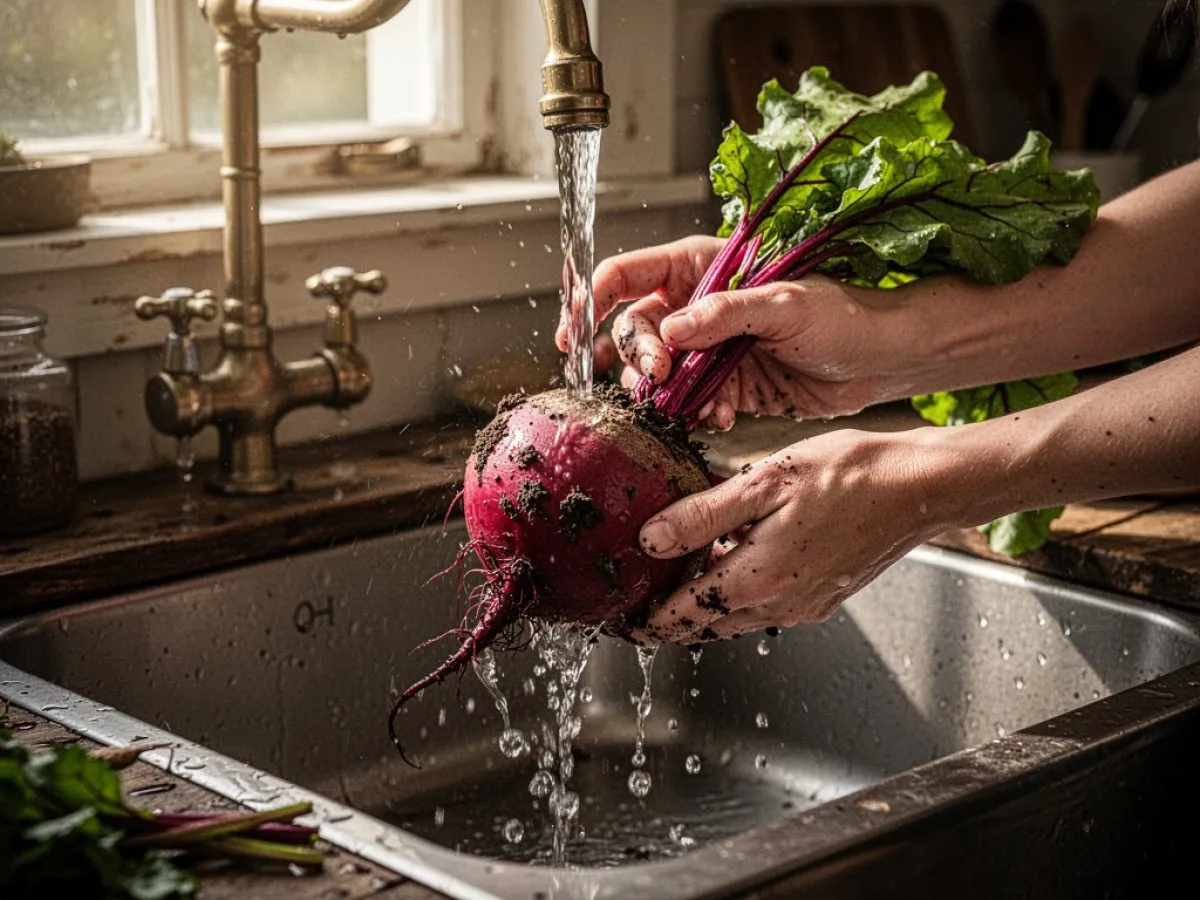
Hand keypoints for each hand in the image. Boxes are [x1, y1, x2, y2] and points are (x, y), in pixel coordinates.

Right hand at [556, 235, 911, 429]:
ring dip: (664, 395)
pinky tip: (720, 415)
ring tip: (696, 402)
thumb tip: (670, 330)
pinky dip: (693, 415)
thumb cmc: (844, 312)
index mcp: (701, 268)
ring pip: (654, 375)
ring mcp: (708, 350)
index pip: (628, 274)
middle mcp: (696, 308)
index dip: (592, 299)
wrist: (882, 360)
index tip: (573, 332)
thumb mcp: (785, 303)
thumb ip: (724, 313)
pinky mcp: (723, 387)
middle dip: (638, 358)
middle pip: (633, 331)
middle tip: (661, 377)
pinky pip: (686, 405)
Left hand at [632, 429, 948, 642]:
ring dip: (705, 608)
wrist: (922, 487)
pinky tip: (735, 560)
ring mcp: (808, 604)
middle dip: (671, 620)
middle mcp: (782, 604)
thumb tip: (650, 539)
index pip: (684, 615)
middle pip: (708, 625)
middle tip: (639, 606)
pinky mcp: (826, 595)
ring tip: (678, 582)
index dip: (648, 623)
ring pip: (738, 618)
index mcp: (759, 578)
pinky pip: (768, 607)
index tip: (621, 625)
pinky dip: (740, 595)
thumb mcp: (764, 481)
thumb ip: (702, 514)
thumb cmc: (852, 474)